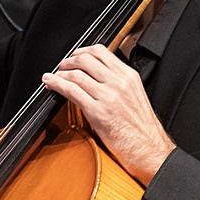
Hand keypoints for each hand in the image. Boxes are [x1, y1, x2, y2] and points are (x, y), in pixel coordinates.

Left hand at [42, 45, 175, 183]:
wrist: (148, 148)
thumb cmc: (141, 128)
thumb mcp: (134, 95)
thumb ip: (117, 82)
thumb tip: (96, 76)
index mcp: (128, 76)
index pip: (101, 52)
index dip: (82, 51)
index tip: (74, 56)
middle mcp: (119, 83)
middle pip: (86, 59)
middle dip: (68, 61)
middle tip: (61, 67)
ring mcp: (108, 96)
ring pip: (76, 74)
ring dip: (59, 73)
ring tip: (53, 77)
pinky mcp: (98, 112)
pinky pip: (72, 91)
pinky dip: (57, 84)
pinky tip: (51, 84)